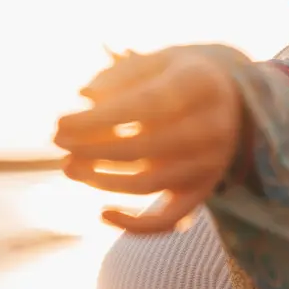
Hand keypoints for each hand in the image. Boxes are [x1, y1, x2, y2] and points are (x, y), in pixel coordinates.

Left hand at [53, 46, 245, 233]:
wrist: (230, 100)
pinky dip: (136, 225)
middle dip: (93, 149)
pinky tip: (103, 213)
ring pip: (148, 183)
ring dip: (102, 180)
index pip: (144, 106)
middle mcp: (212, 127)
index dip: (98, 120)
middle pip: (144, 148)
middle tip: (58, 142)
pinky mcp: (204, 191)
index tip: (60, 124)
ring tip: (69, 166)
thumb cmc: (178, 77)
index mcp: (199, 85)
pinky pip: (170, 220)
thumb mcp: (154, 63)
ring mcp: (210, 164)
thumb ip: (119, 76)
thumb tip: (83, 96)